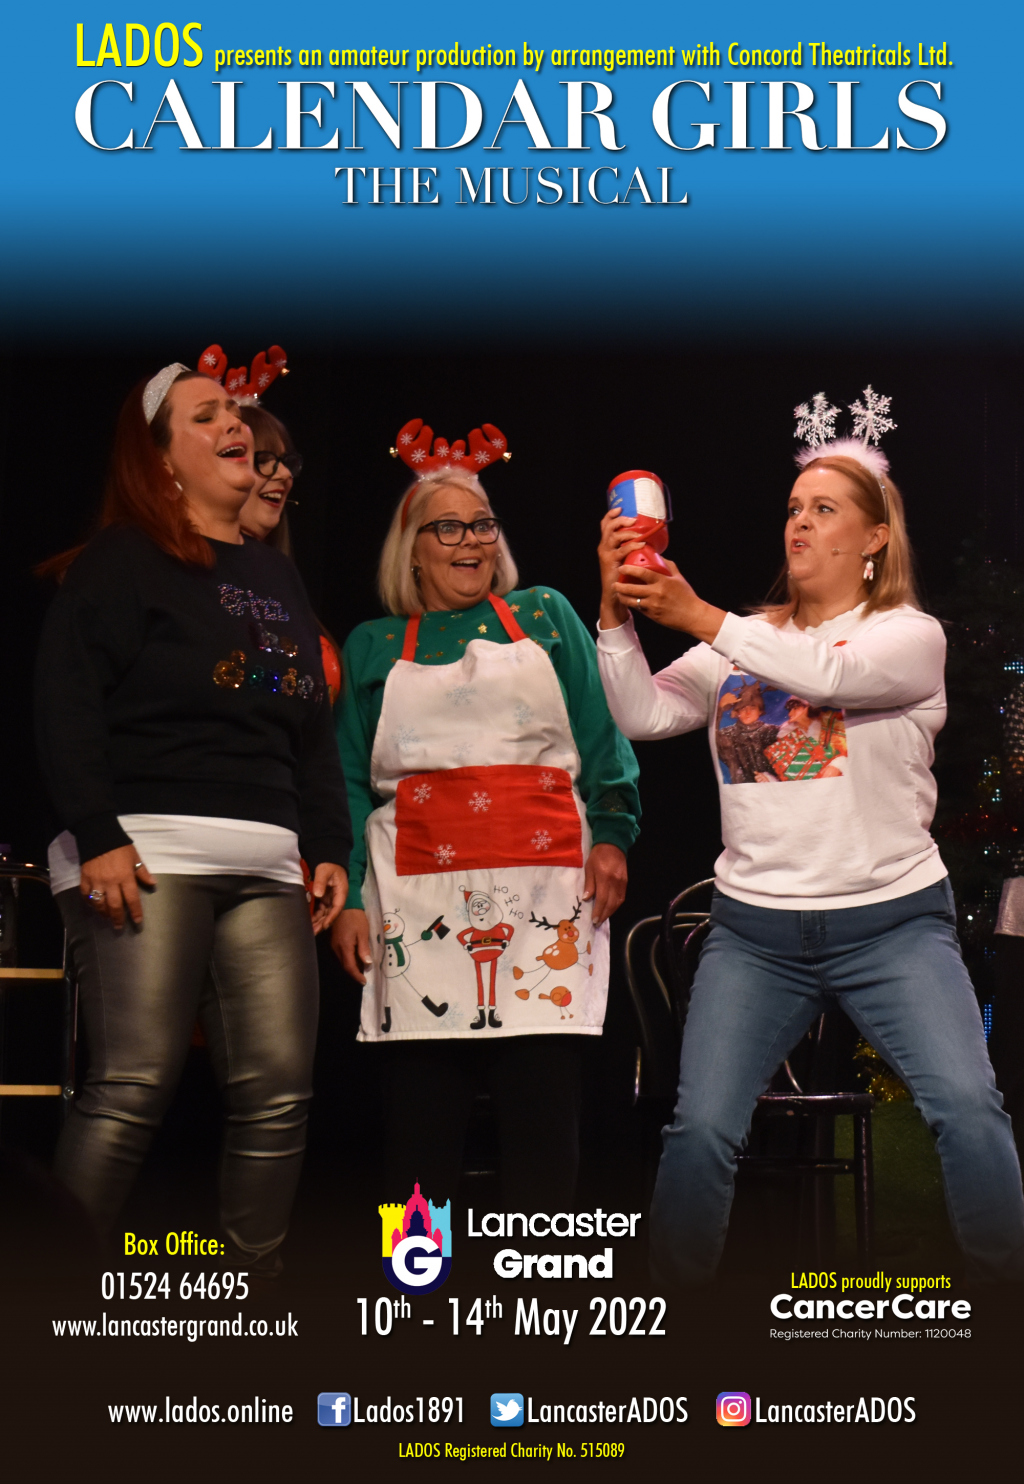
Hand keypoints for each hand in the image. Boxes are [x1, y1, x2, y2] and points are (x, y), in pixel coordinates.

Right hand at [79, 844, 155, 929]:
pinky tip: (94, 906)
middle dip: (118, 918)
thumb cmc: (120, 847)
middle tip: (119, 927)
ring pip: (99, 903)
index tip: (137, 921)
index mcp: (125, 876)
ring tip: (107, 917)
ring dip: (103, 913)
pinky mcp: (85, 879)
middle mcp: (111, 882)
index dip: (135, 911)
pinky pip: (86, 895)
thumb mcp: (135, 857)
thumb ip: (142, 872)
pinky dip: (89, 902)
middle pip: (114, 905)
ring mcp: (96, 881)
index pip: (132, 898)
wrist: (99, 837)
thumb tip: (153, 884)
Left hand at [310, 862, 347, 935]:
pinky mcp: (324, 899)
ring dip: (318, 922)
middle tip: (314, 932)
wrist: (328, 861)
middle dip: (322, 924)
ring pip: (325, 914)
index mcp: (341, 892)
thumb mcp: (324, 871)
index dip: (331, 918)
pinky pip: (320, 910)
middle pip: (331, 914)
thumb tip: (317, 894)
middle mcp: (336, 898)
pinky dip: (315, 916)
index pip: (337, 908)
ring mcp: (330, 900)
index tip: (324, 925)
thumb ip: (321, 882)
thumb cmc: (328, 865)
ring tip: (310, 930)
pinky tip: (309, 922)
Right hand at [332, 907, 370, 982]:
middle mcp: (336, 948)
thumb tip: (367, 964)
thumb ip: (364, 949)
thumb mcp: (363, 933)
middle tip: (364, 975)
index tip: (364, 982)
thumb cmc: (356, 918)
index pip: (349, 967)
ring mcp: (333, 944)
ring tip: (361, 966)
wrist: (345, 905)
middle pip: (344, 965)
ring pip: (342, 960)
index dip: (356, 976)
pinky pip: (340, 954)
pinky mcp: (333, 941)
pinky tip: (355, 956)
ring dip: (351, 965)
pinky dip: (348, 958)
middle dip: (354, 972)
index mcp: (344, 947)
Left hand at [582, 843, 627, 925]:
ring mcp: (622, 882)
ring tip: (603, 917)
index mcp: (604, 878)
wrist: (613, 844)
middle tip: (597, 922)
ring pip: (618, 902)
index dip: (598, 911)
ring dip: (610, 912)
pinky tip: (610, 908)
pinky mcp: (626, 882)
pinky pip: (621, 897)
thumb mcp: (589, 868)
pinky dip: (616, 905)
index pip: (602, 899)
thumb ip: (589, 884)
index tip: (594, 919)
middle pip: (611, 903)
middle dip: (604, 914)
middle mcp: (615, 882)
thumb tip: (587, 899)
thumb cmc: (597, 856)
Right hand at [597, 507, 648, 630]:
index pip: (605, 525)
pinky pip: (622, 550)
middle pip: (608, 527)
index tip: (621, 508)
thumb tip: (651, 539)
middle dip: (621, 520)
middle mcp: (604, 546)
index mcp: (607, 544)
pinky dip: (632, 545)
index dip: (611, 514)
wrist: (615, 595)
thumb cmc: (624, 576)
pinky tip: (641, 544)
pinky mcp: (610, 562)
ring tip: (640, 533)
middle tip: (633, 520)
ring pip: (614, 536)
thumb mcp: (626, 559)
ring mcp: (606, 554)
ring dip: (628, 532)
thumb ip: (633, 549)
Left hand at [614, 558, 725, 643]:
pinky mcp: (652, 615)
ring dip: (622, 596)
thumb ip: (667, 566)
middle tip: (614, 582)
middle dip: (620, 585)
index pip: (643, 573)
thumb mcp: (678, 577)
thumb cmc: (686, 595)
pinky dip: (632, 604)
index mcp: (663, 581)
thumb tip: (657, 556)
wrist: (693, 615)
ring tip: (617, 592)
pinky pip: (638, 608)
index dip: (630, 569)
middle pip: (632, 588)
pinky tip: (628, 600)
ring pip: (632, 601)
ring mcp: (653, 605)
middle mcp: (656, 593)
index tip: (622, 567)